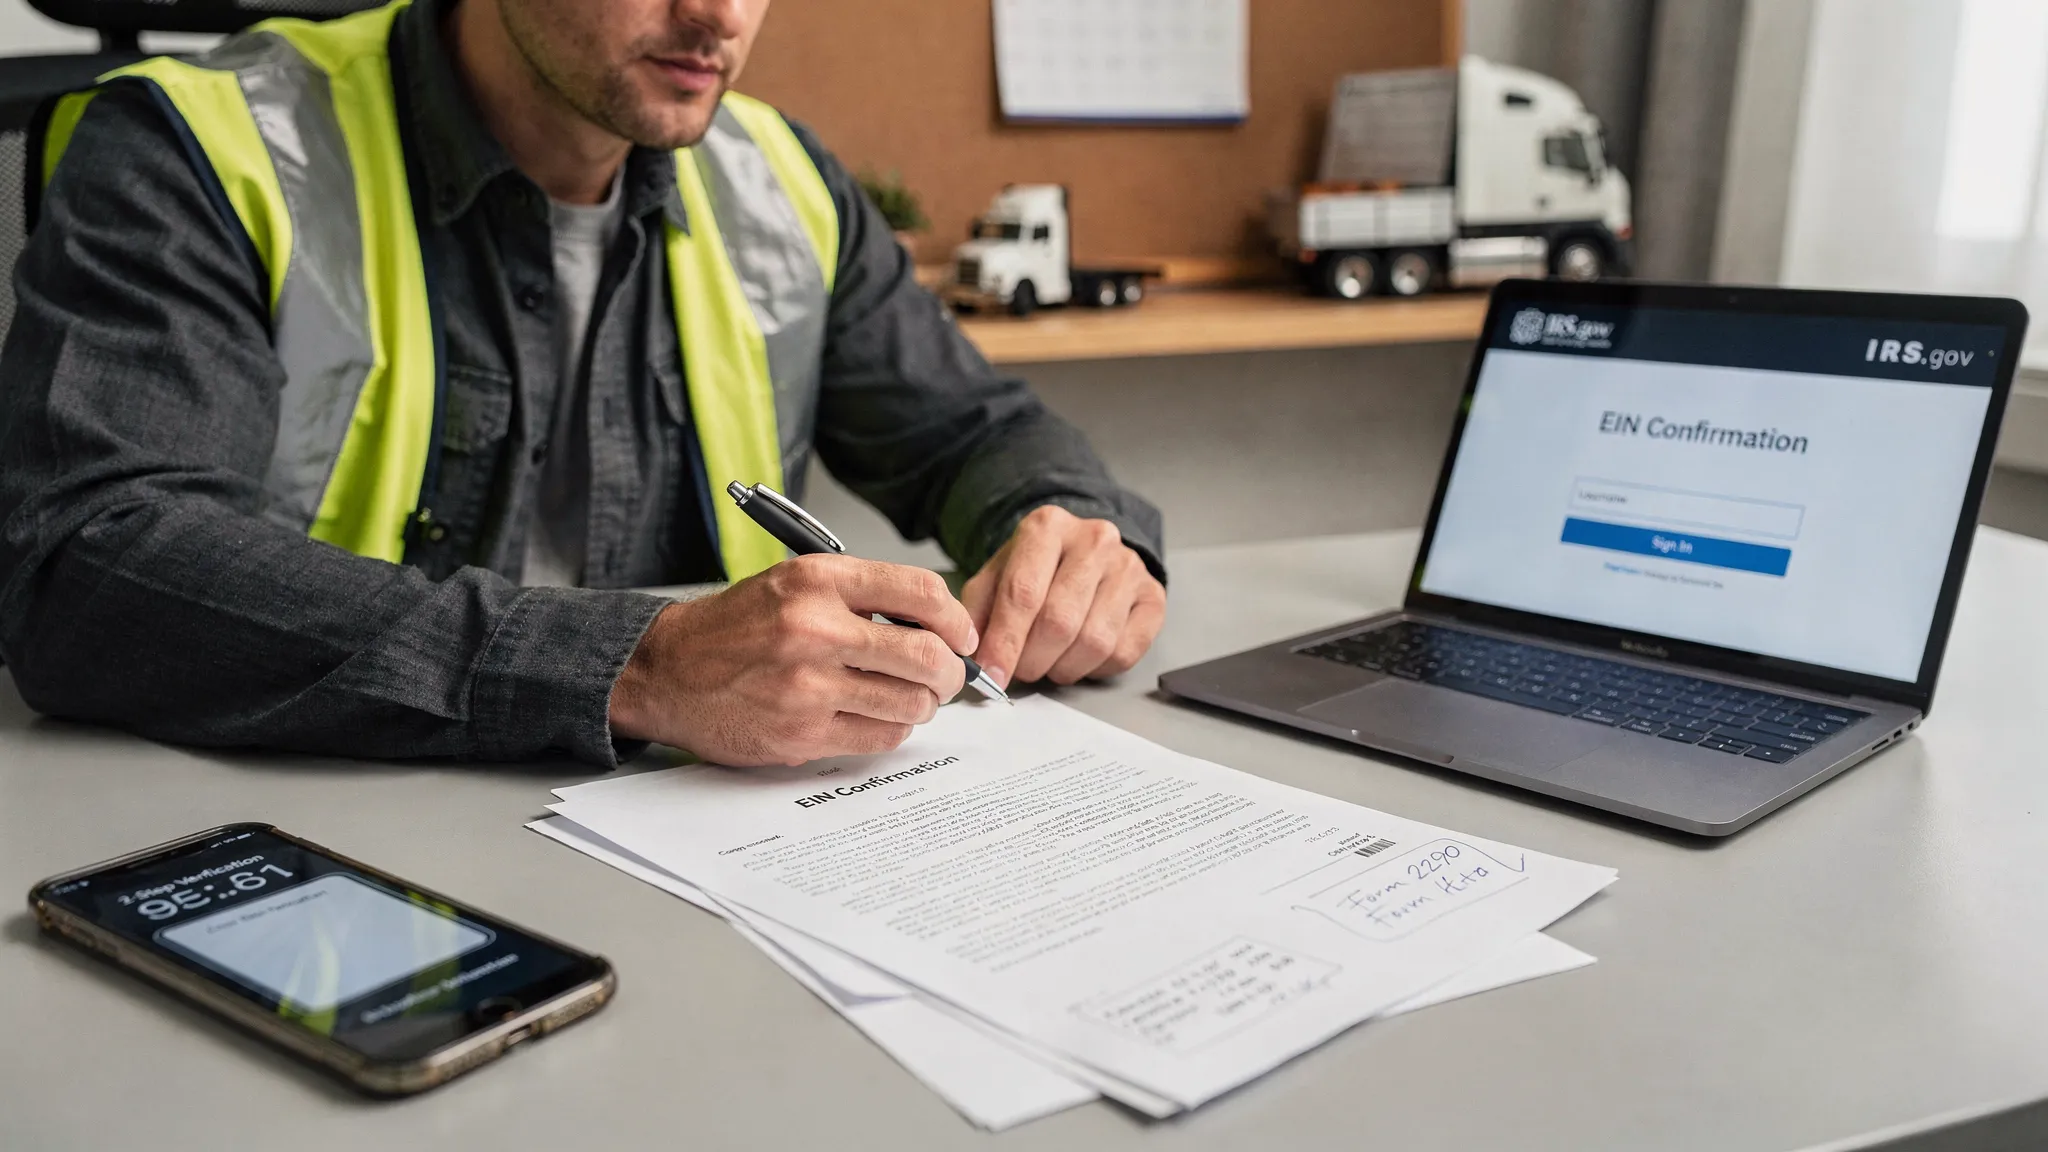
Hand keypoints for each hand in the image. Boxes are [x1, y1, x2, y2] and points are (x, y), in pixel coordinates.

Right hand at [608, 554, 976, 765]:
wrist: (666, 670)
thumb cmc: (733, 628)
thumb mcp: (793, 584)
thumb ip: (860, 597)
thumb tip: (935, 625)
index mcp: (817, 581)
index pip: (920, 592)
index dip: (957, 618)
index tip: (963, 634)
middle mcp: (814, 629)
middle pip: (926, 655)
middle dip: (951, 671)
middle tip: (948, 676)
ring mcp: (808, 686)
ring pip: (910, 703)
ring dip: (922, 704)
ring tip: (909, 697)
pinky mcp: (801, 732)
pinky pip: (879, 737)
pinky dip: (891, 729)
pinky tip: (876, 717)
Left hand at [962, 505, 1165, 688]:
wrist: (1086, 553)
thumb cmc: (1036, 569)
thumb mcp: (995, 577)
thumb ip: (978, 613)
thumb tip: (973, 657)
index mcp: (1048, 527)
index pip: (1023, 592)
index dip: (1005, 642)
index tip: (992, 675)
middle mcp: (1094, 540)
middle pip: (1059, 620)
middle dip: (1032, 659)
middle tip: (1020, 671)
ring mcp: (1129, 566)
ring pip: (1094, 641)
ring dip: (1063, 667)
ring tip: (1048, 662)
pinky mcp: (1153, 596)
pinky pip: (1124, 652)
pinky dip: (1095, 668)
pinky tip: (1079, 656)